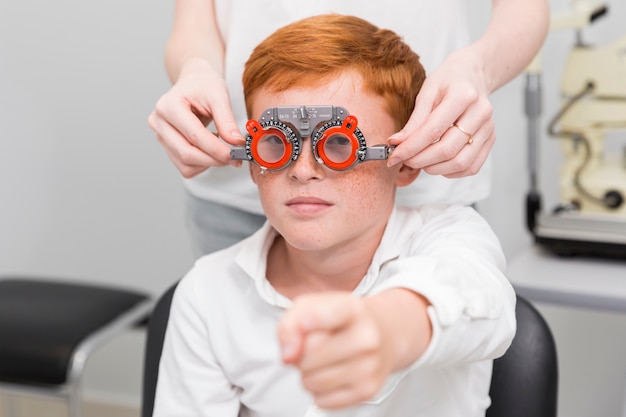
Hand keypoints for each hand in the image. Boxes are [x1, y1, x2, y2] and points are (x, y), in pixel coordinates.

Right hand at [147, 59, 243, 177]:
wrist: (194, 82)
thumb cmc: (204, 85)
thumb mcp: (219, 96)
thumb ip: (227, 121)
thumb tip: (236, 143)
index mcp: (168, 106)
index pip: (194, 135)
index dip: (216, 149)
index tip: (235, 154)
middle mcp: (159, 122)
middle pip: (186, 153)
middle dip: (213, 160)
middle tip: (234, 158)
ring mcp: (160, 136)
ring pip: (185, 164)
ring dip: (208, 163)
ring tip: (221, 149)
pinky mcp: (167, 147)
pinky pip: (185, 166)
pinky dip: (202, 164)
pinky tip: (209, 149)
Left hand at [278, 292, 397, 409]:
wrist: (384, 333)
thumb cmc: (344, 320)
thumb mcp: (314, 306)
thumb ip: (291, 324)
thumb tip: (288, 356)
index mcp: (352, 309)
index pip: (322, 316)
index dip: (304, 322)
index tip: (303, 324)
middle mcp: (366, 337)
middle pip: (308, 355)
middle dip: (300, 354)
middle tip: (312, 346)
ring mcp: (369, 365)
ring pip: (312, 382)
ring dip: (307, 375)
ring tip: (321, 361)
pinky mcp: (367, 390)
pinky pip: (322, 401)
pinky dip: (319, 391)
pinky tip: (331, 374)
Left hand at [387, 48, 495, 177]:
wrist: (473, 75)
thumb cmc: (448, 81)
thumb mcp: (427, 91)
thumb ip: (414, 120)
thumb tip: (397, 143)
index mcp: (463, 95)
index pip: (433, 131)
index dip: (410, 147)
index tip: (394, 155)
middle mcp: (481, 113)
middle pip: (447, 149)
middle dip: (420, 160)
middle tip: (404, 160)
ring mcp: (488, 128)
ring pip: (461, 162)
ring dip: (434, 168)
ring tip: (419, 161)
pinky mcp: (490, 140)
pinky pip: (471, 167)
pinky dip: (451, 171)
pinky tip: (437, 163)